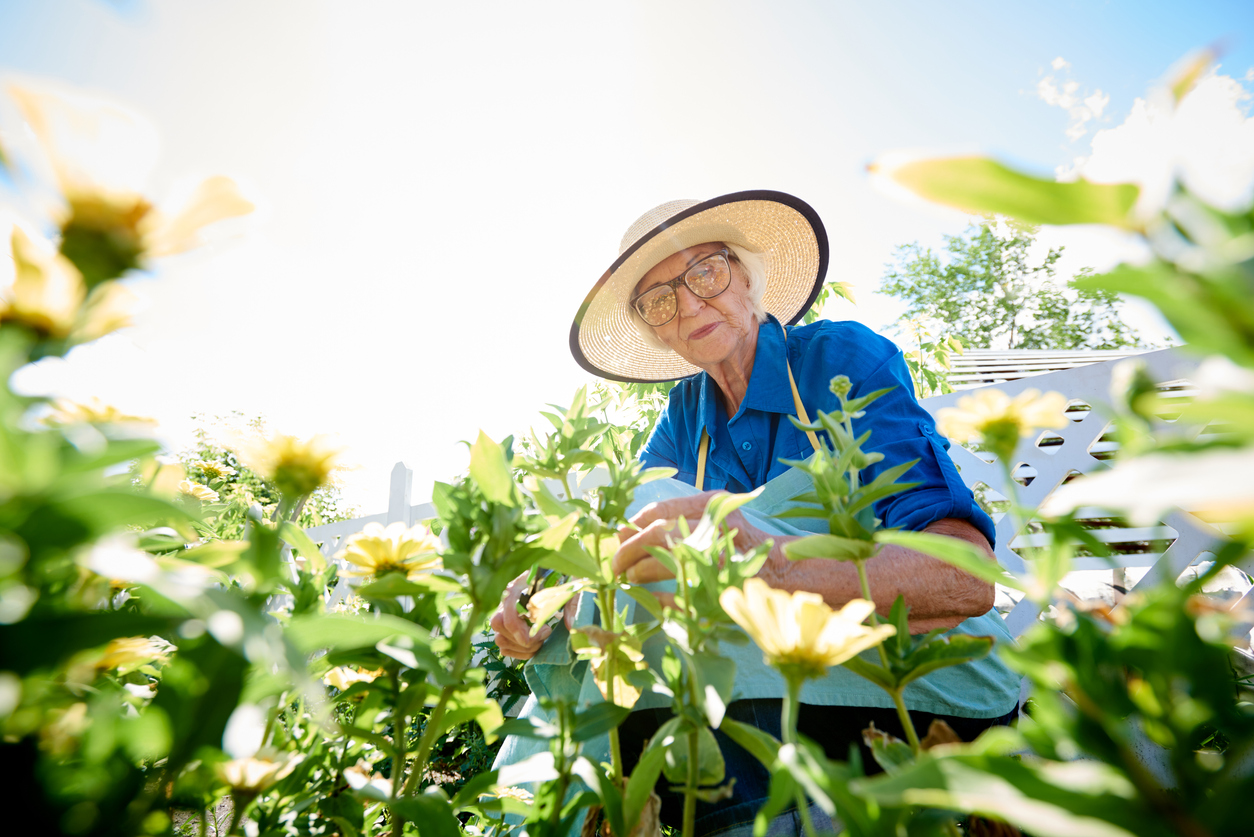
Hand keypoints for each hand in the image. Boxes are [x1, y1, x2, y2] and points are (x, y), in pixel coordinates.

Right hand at [489, 573, 576, 659]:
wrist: (558, 576)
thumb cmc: (563, 580)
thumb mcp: (570, 587)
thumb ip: (572, 603)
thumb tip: (570, 624)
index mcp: (518, 588)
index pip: (507, 613)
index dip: (521, 630)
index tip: (545, 631)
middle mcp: (506, 601)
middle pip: (499, 627)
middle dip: (524, 639)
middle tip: (545, 634)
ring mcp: (504, 614)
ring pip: (500, 639)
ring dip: (522, 647)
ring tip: (541, 640)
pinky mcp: (508, 627)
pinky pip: (504, 647)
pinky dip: (520, 652)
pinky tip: (536, 646)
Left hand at [612, 491, 769, 583]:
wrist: (781, 568)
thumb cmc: (738, 543)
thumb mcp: (709, 519)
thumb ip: (674, 520)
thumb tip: (625, 529)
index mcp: (711, 504)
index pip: (660, 511)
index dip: (632, 525)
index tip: (619, 537)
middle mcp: (715, 525)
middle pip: (658, 534)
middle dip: (629, 550)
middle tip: (616, 564)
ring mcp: (719, 556)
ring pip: (665, 561)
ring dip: (640, 572)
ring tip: (629, 578)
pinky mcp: (721, 585)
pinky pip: (679, 594)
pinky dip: (660, 598)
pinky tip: (651, 598)